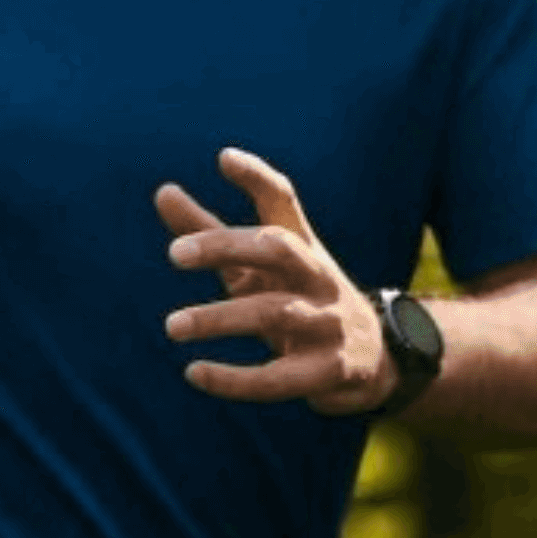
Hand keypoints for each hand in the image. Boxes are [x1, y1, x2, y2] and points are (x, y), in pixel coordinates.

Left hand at [154, 146, 391, 415]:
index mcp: (300, 246)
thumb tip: (162, 191)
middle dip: (227, 246)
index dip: (257, 177)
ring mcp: (327, 322)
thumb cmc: (300, 300)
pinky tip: (194, 373)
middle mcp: (318, 276)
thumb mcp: (257, 267)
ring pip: (274, 313)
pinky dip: (235, 379)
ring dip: (221, 319)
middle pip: (278, 249)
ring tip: (172, 326)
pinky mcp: (327, 371)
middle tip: (175, 253)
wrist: (374, 362)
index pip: (283, 200)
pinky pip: (278, 378)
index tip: (224, 158)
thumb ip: (210, 232)